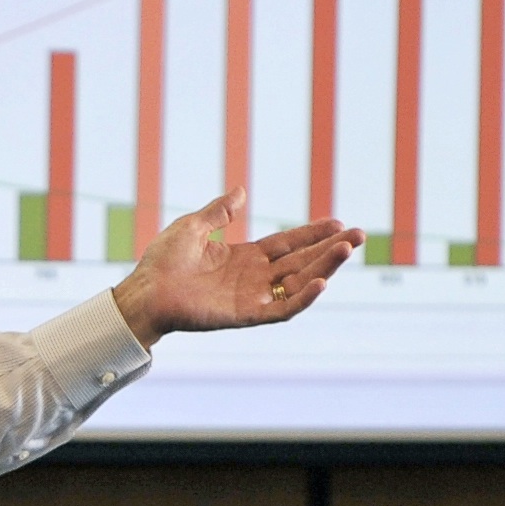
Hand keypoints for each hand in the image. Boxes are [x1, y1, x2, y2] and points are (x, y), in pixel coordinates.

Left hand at [109, 189, 362, 344]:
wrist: (145, 291)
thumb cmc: (163, 261)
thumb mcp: (193, 226)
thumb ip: (220, 211)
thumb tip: (241, 190)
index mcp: (244, 257)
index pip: (288, 244)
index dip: (312, 234)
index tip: (338, 222)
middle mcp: (254, 278)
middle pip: (302, 262)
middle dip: (330, 249)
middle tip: (359, 235)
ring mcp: (252, 297)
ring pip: (299, 283)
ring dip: (324, 268)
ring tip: (347, 250)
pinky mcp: (246, 315)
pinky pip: (282, 309)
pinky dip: (303, 298)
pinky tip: (321, 282)